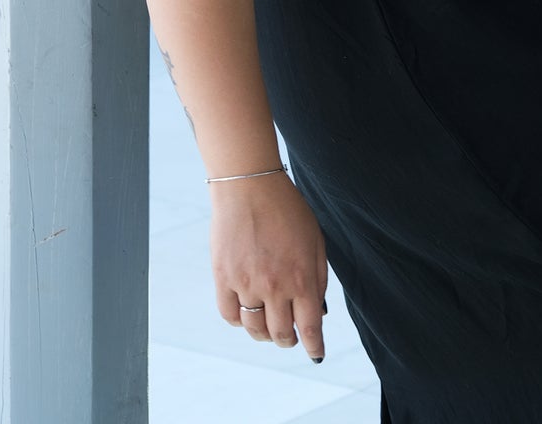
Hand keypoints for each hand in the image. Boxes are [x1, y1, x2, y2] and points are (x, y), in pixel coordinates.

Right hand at [210, 174, 328, 360]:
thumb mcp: (315, 240)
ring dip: (264, 335)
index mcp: (302, 277)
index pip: (310, 326)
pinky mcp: (223, 279)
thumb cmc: (288, 210)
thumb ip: (318, 278)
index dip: (314, 346)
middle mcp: (275, 286)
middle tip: (291, 337)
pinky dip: (240, 321)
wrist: (250, 187)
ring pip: (255, 330)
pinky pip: (230, 316)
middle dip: (289, 340)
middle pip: (281, 334)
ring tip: (269, 327)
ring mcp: (247, 284)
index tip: (316, 355)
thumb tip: (316, 312)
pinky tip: (247, 312)